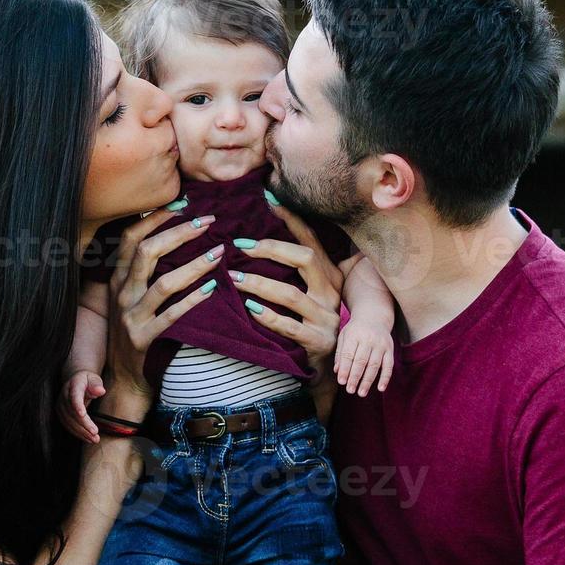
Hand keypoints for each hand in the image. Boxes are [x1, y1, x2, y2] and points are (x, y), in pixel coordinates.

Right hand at [57, 370, 104, 443]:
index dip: (77, 405)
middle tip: (95, 433)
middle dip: (84, 424)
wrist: (75, 381)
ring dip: (82, 432)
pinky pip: (68, 426)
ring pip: (69, 421)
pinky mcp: (61, 414)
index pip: (74, 396)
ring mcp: (61, 406)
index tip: (83, 414)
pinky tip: (88, 438)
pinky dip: (78, 433)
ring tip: (94, 439)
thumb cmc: (87, 380)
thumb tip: (101, 391)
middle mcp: (64, 396)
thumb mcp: (94, 378)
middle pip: (72, 412)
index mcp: (73, 385)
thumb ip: (96, 384)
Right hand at [104, 210, 222, 418]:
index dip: (156, 217)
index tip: (184, 203)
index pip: (131, 237)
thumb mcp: (128, 296)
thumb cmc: (133, 328)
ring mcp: (131, 317)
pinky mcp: (144, 338)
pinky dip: (194, 300)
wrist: (125, 376)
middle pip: (147, 252)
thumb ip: (141, 269)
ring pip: (164, 283)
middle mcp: (121, 293)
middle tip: (208, 222)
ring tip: (219, 252)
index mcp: (116, 279)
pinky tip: (214, 288)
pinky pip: (173, 315)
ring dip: (194, 264)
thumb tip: (170, 232)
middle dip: (179, 233)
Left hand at [228, 205, 342, 374]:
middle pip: (305, 259)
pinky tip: (248, 309)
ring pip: (291, 294)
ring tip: (234, 277)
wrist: (330, 366)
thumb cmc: (310, 322)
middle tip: (240, 245)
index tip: (266, 197)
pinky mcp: (317, 342)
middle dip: (271, 248)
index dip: (290, 218)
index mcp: (329, 275)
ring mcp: (325, 318)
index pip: (310, 239)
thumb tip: (261, 234)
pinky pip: (289, 327)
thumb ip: (294, 269)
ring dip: (259, 283)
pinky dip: (267, 317)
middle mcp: (330, 293)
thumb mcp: (310, 293)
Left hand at [334, 317, 393, 396]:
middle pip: (361, 361)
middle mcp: (368, 339)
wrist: (374, 316)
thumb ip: (340, 353)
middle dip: (355, 377)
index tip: (341, 382)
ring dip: (368, 381)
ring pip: (374, 365)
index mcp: (354, 335)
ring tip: (361, 393)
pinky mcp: (390, 349)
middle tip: (350, 390)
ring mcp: (381, 344)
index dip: (345, 369)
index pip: (349, 355)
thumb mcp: (344, 336)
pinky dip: (385, 378)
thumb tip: (337, 371)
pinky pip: (389, 366)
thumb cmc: (356, 329)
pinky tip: (380, 388)